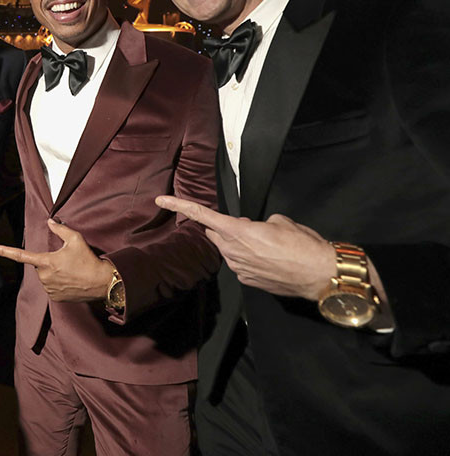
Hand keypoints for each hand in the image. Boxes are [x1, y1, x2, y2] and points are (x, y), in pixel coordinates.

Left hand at [0, 219, 113, 301]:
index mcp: (46, 262)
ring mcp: (49, 289)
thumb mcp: (75, 239)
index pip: (22, 256)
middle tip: (67, 261)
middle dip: (49, 262)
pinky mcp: (55, 298)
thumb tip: (50, 222)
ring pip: (45, 277)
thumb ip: (60, 229)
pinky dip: (58, 283)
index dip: (6, 251)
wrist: (101, 282)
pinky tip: (70, 281)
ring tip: (71, 271)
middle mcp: (45, 276)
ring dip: (53, 273)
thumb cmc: (88, 260)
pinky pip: (51, 288)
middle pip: (40, 266)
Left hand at [155, 195, 333, 300]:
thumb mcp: (282, 221)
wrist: (320, 275)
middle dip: (224, 228)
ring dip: (238, 243)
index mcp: (239, 232)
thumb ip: (260, 222)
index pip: (202, 216)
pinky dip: (249, 258)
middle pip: (215, 233)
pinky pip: (239, 264)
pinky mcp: (248, 281)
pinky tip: (270, 259)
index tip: (161, 200)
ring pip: (227, 249)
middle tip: (250, 226)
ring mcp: (239, 268)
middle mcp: (233, 251)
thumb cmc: (304, 245)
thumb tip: (258, 228)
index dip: (180, 206)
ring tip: (267, 245)